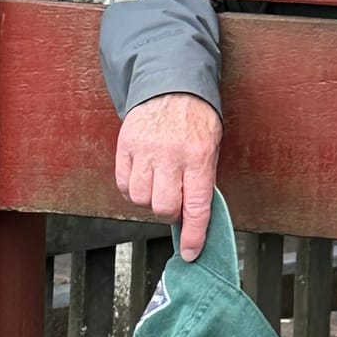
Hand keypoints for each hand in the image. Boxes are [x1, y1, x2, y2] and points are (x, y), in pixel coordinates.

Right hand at [115, 93, 221, 259]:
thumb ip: (202, 180)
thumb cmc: (196, 118)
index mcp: (199, 156)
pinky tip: (143, 177)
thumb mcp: (212, 145)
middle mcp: (171, 155)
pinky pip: (124, 184)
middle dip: (170, 211)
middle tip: (175, 200)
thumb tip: (193, 218)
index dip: (193, 235)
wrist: (171, 83)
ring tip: (159, 184)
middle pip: (163, 207)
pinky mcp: (126, 145)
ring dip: (150, 200)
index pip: (196, 207)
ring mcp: (145, 150)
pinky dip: (133, 189)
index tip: (190, 253)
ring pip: (141, 199)